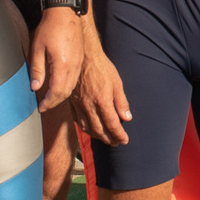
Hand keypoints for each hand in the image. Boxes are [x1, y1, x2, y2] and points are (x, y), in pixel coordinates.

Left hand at [27, 7, 86, 110]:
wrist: (65, 12)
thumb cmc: (50, 28)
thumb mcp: (38, 49)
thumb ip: (37, 70)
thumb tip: (34, 87)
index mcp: (63, 65)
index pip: (57, 91)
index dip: (49, 102)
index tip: (41, 108)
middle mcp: (74, 66)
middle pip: (66, 92)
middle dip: (55, 102)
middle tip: (44, 106)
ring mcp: (79, 63)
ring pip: (72, 87)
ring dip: (61, 95)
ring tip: (51, 99)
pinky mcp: (80, 59)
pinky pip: (75, 79)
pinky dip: (67, 87)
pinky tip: (59, 86)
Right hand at [75, 30, 132, 144]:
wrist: (83, 56)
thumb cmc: (102, 67)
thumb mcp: (117, 82)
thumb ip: (121, 102)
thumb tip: (127, 117)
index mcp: (102, 101)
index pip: (112, 124)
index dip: (119, 135)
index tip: (124, 140)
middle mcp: (89, 106)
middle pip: (99, 129)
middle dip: (108, 138)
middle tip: (115, 143)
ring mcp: (79, 105)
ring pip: (86, 127)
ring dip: (96, 136)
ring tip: (104, 138)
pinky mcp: (72, 102)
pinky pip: (77, 120)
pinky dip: (84, 128)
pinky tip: (89, 128)